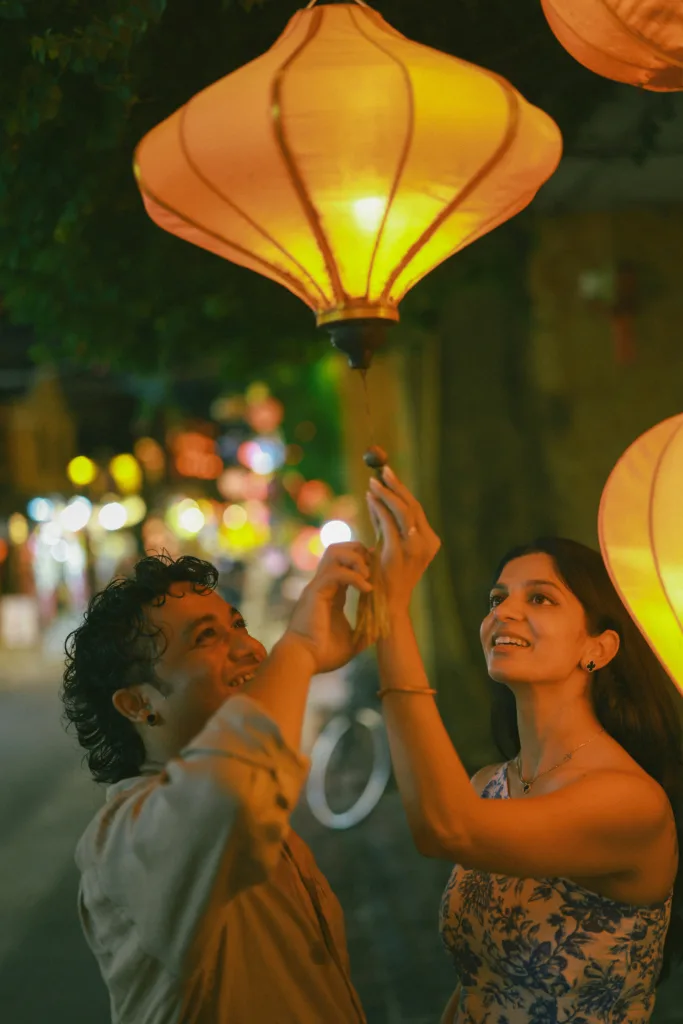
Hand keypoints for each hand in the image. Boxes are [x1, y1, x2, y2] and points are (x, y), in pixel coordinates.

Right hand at [286, 542, 372, 673]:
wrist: (303, 661)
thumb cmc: (323, 655)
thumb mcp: (351, 642)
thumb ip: (364, 633)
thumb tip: (381, 632)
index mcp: (331, 594)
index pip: (345, 566)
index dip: (362, 562)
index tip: (377, 568)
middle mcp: (323, 585)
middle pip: (337, 550)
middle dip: (357, 551)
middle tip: (372, 568)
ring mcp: (318, 586)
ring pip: (334, 553)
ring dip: (356, 559)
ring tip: (368, 576)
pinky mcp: (315, 592)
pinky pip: (336, 573)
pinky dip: (354, 577)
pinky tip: (366, 589)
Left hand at [366, 466, 440, 613]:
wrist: (386, 604)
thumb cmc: (385, 576)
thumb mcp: (387, 544)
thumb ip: (383, 522)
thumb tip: (375, 496)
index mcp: (429, 542)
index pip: (416, 509)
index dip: (402, 490)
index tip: (388, 475)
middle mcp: (427, 544)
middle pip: (413, 506)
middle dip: (396, 486)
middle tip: (382, 470)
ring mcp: (414, 549)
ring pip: (403, 511)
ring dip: (388, 493)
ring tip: (374, 481)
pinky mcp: (398, 553)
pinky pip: (388, 523)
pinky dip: (379, 507)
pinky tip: (370, 497)